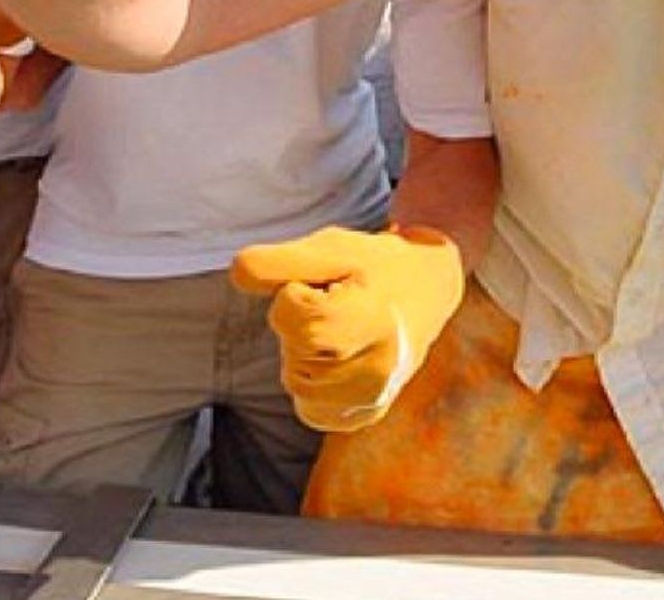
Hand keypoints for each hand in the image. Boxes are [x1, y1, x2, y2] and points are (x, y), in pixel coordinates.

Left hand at [231, 225, 464, 432]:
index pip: (297, 322)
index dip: (294, 296)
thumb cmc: (370, 264)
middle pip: (295, 355)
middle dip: (298, 326)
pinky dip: (310, 383)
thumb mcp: (329, 247)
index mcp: (375, 321)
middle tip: (336, 305)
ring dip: (303, 355)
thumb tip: (237, 276)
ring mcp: (376, 399)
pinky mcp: (367, 416)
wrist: (426, 290)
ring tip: (341, 330)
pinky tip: (338, 359)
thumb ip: (280, 261)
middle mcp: (381, 370)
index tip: (325, 286)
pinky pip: (309, 409)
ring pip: (296, 384)